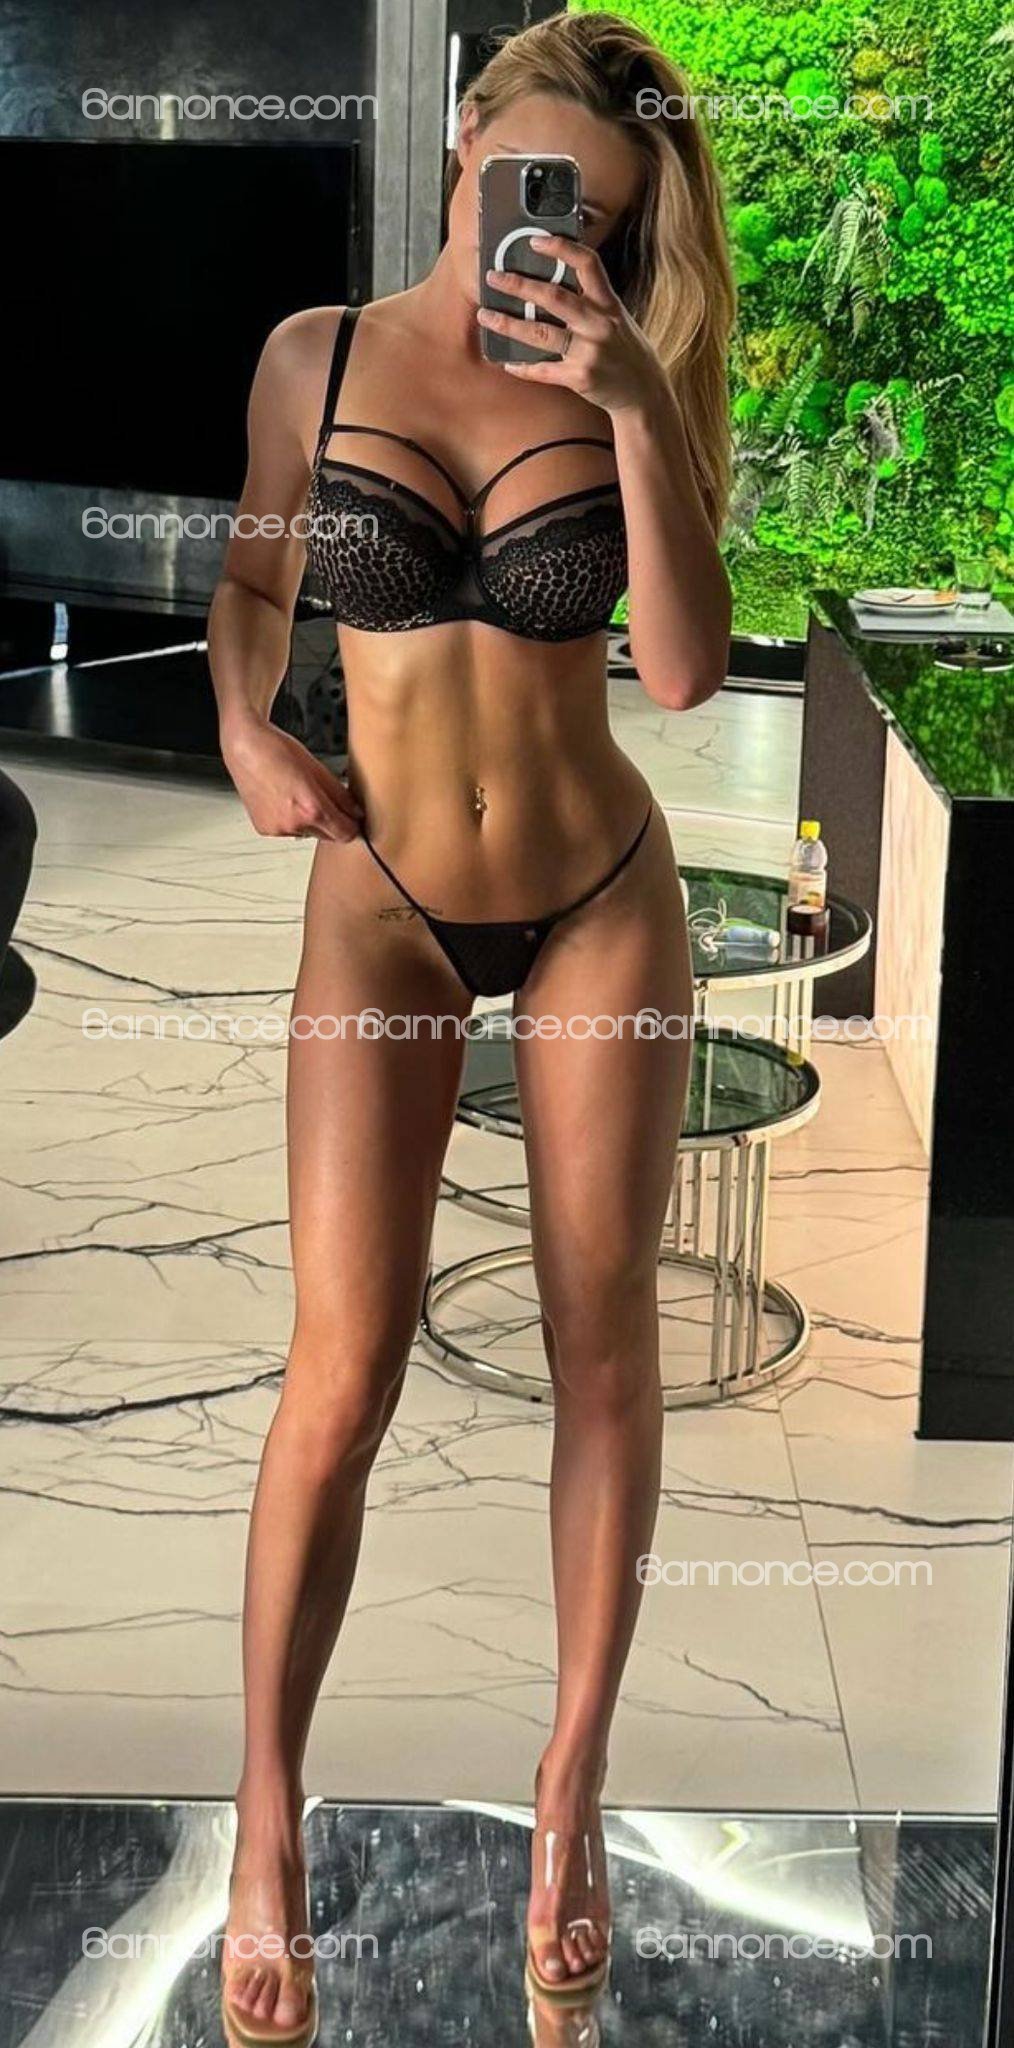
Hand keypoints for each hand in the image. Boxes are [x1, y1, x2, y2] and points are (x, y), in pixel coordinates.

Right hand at [220, 715, 363, 841]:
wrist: (245, 746)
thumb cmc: (277, 751)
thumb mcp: (318, 769)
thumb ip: (341, 796)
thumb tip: (356, 812)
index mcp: (311, 809)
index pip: (345, 834)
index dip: (353, 825)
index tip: (354, 819)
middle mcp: (293, 824)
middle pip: (328, 836)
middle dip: (332, 822)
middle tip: (324, 800)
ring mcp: (277, 829)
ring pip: (308, 834)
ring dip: (310, 822)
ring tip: (298, 795)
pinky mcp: (265, 829)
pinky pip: (289, 831)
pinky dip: (291, 820)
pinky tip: (284, 800)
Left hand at [477, 234, 663, 415]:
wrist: (644, 394)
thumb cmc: (626, 352)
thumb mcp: (617, 319)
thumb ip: (592, 302)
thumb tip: (554, 285)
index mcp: (608, 304)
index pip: (588, 264)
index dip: (561, 248)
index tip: (536, 240)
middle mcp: (599, 324)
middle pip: (554, 297)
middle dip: (520, 285)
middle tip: (493, 278)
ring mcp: (589, 352)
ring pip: (542, 333)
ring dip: (509, 324)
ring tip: (486, 316)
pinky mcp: (580, 378)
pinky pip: (544, 370)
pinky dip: (524, 367)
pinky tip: (507, 363)